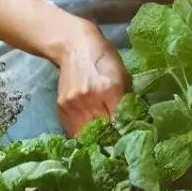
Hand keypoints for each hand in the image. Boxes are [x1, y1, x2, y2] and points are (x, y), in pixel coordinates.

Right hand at [51, 19, 128, 135]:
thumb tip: (130, 125)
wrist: (74, 46)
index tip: (127, 141)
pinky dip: (82, 133)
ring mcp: (73, 104)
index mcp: (110, 89)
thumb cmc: (104, 58)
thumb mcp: (123, 76)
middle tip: (115, 144)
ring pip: (85, 134)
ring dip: (94, 140)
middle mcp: (89, 98)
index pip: (119, 123)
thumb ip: (126, 101)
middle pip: (101, 132)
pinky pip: (72, 129)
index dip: (123, 135)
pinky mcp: (61, 107)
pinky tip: (89, 132)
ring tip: (102, 141)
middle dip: (110, 140)